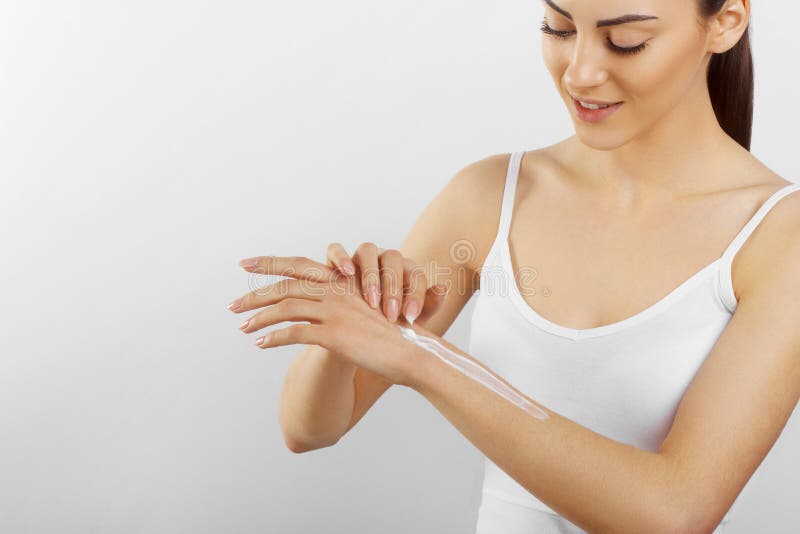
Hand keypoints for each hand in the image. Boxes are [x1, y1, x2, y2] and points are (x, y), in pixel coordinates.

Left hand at [228, 255, 427, 386]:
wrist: (412, 352)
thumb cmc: (392, 338)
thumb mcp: (364, 318)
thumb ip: (341, 311)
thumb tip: (316, 317)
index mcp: (341, 285)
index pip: (299, 267)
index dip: (270, 263)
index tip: (246, 264)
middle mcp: (336, 293)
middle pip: (286, 286)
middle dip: (255, 294)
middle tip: (231, 304)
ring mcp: (335, 312)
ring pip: (285, 307)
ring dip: (258, 317)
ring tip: (241, 327)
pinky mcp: (335, 334)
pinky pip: (295, 332)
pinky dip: (273, 337)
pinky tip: (259, 343)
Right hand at [325, 242, 447, 324]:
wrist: (355, 332)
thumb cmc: (387, 325)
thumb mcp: (409, 321)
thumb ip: (429, 305)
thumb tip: (443, 288)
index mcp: (405, 272)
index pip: (415, 274)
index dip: (415, 294)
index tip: (411, 317)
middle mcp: (384, 260)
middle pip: (392, 259)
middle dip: (392, 287)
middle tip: (390, 313)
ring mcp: (360, 258)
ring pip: (367, 250)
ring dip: (369, 273)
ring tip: (370, 299)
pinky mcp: (336, 260)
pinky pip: (336, 250)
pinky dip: (340, 258)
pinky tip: (346, 274)